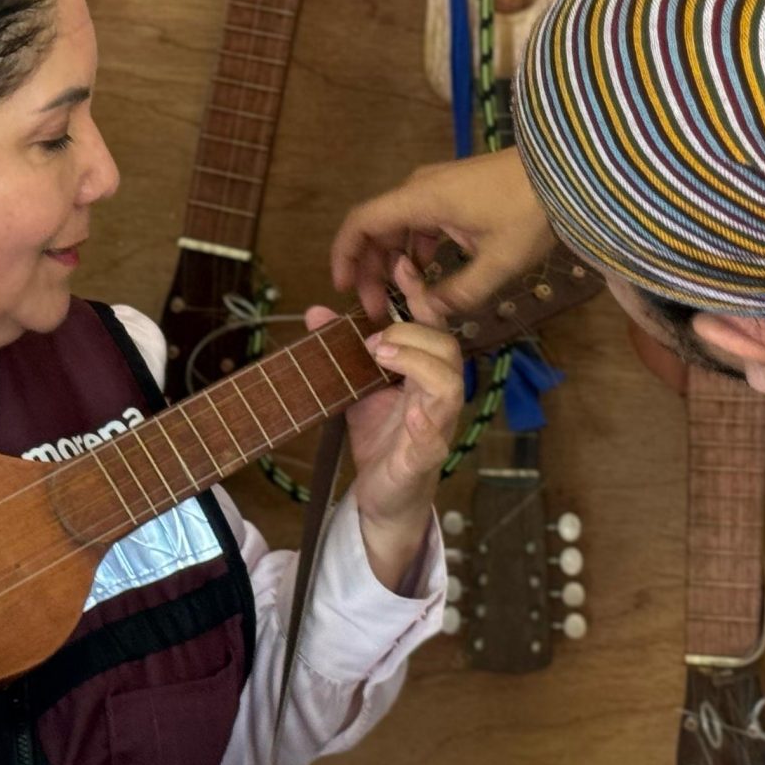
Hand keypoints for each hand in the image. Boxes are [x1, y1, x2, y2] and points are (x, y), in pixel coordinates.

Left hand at [305, 257, 463, 590]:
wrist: (381, 499)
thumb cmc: (380, 442)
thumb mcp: (352, 390)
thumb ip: (340, 353)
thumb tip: (316, 312)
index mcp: (423, 373)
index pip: (430, 326)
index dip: (420, 294)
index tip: (401, 264)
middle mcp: (437, 394)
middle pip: (447, 347)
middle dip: (412, 331)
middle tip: (374, 338)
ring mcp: (437, 424)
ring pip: (448, 382)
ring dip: (415, 361)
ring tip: (381, 355)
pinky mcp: (427, 455)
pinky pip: (435, 429)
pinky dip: (422, 414)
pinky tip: (404, 404)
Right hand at [329, 148, 557, 322]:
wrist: (565, 170)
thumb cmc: (529, 212)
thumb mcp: (498, 262)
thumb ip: (459, 293)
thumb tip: (428, 313)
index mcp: (421, 200)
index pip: (362, 223)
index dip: (345, 255)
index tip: (343, 288)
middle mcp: (419, 189)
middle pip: (377, 229)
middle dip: (371, 270)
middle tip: (377, 308)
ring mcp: (436, 188)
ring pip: (399, 228)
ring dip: (394, 262)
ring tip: (401, 297)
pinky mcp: (453, 193)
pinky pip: (420, 223)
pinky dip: (416, 250)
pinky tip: (429, 275)